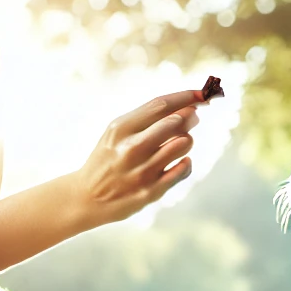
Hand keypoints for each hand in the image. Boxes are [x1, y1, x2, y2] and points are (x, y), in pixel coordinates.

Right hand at [73, 90, 201, 230]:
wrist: (86, 197)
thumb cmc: (109, 158)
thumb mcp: (117, 132)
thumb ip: (148, 119)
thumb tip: (191, 107)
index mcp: (120, 128)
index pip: (161, 104)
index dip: (187, 96)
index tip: (204, 94)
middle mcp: (131, 148)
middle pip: (176, 121)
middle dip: (191, 116)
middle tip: (193, 117)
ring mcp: (142, 171)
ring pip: (184, 144)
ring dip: (187, 140)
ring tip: (180, 143)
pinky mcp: (151, 192)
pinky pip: (184, 169)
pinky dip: (186, 163)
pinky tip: (179, 162)